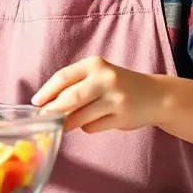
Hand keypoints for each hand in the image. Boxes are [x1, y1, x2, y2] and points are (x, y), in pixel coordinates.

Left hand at [31, 56, 165, 132]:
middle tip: (44, 118)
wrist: (155, 95)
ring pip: (79, 117)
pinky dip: (87, 127)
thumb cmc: (118, 85)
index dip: (47, 91)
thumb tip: (46, 103)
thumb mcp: (98, 75)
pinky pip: (92, 127)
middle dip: (53, 110)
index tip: (36, 102)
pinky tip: (94, 121)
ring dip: (67, 123)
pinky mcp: (122, 117)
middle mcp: (105, 79)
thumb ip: (76, 84)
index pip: (63, 77)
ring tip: (64, 124)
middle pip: (70, 98)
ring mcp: (115, 99)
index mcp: (95, 64)